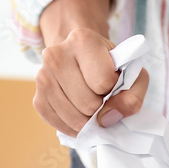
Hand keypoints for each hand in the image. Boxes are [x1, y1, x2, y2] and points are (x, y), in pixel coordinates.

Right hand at [34, 0, 148, 135]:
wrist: (82, 58)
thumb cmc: (109, 65)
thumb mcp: (132, 72)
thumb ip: (132, 96)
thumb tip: (107, 119)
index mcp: (82, 39)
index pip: (102, 82)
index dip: (113, 89)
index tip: (113, 82)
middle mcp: (55, 54)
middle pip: (87, 103)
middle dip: (101, 108)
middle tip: (103, 96)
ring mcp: (42, 77)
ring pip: (72, 117)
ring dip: (89, 120)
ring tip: (93, 105)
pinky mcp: (37, 99)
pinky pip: (58, 125)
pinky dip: (74, 127)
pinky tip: (81, 116)